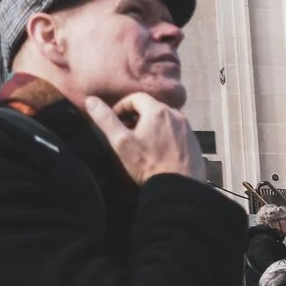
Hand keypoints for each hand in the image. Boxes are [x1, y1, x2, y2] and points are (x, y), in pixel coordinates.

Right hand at [84, 94, 204, 183]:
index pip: (135, 97)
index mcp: (157, 110)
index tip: (115, 120)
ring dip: (152, 125)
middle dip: (137, 116)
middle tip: (127, 132)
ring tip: (143, 142)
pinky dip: (166, 134)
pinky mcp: (195, 141)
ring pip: (165, 118)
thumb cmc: (148, 164)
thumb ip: (106, 119)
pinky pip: (177, 131)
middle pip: (152, 107)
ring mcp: (188, 127)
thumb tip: (91, 100)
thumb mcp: (121, 142)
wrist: (179, 188)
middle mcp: (176, 113)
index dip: (122, 106)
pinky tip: (160, 151)